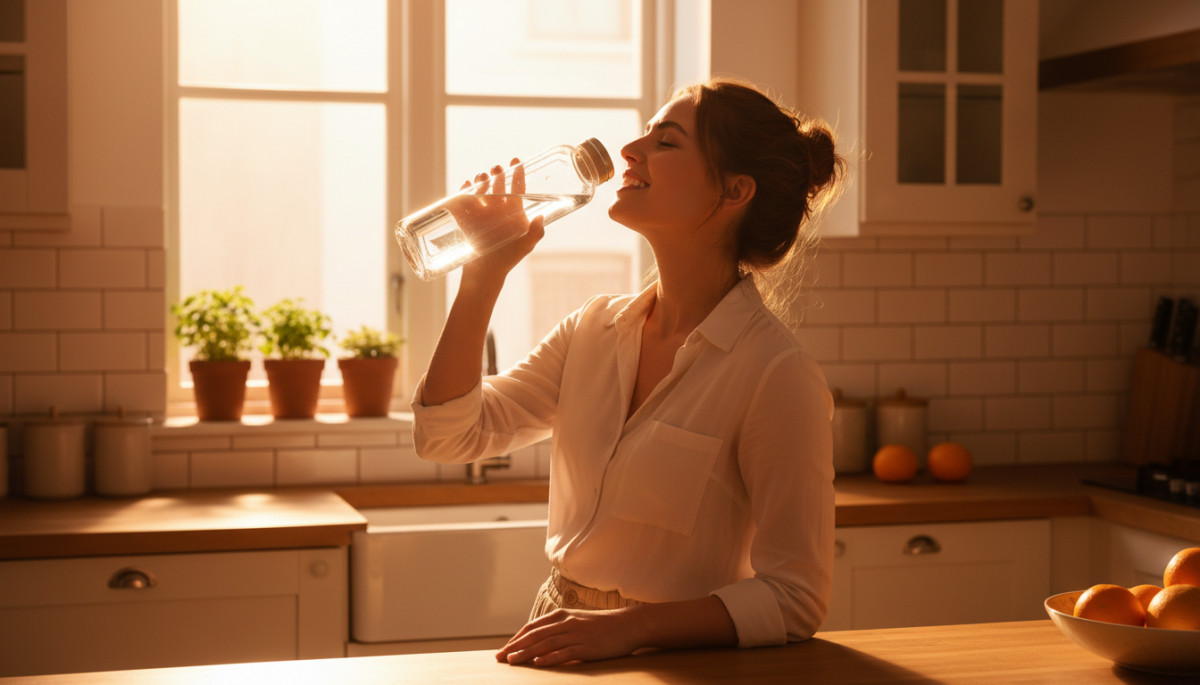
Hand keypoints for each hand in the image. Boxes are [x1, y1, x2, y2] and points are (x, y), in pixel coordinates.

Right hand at [450, 159, 544, 283]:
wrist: (485, 273)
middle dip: (497, 175)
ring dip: (481, 181)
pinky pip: (464, 200)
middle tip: (496, 169)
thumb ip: (536, 233)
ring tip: (481, 178)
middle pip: (498, 185)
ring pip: (481, 190)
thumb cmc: (508, 259)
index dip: (518, 174)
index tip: (516, 161)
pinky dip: (464, 191)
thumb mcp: (526, 246)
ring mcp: (482, 213)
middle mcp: (499, 209)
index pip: (518, 188)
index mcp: (514, 212)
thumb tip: (540, 218)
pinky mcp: (467, 218)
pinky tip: (466, 186)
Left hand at [494, 607, 642, 666]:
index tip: (504, 649)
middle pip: (534, 636)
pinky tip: (537, 663)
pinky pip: (564, 653)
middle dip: (515, 647)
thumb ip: (560, 628)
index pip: (533, 628)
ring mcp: (575, 634)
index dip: (517, 638)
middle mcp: (566, 623)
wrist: (628, 625)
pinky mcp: (586, 647)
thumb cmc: (602, 626)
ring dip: (526, 653)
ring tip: (511, 661)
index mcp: (562, 615)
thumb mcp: (578, 621)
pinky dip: (549, 658)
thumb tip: (542, 640)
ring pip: (545, 644)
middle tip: (499, 658)